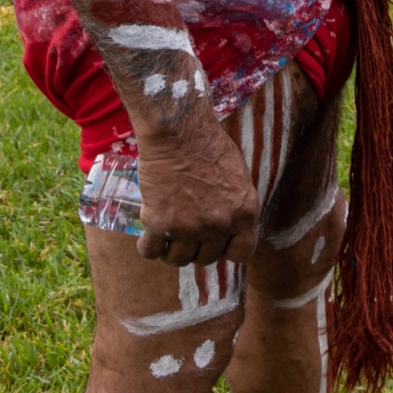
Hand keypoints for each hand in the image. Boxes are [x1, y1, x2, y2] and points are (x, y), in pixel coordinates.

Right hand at [133, 119, 259, 266]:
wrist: (179, 133)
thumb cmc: (209, 148)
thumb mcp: (237, 179)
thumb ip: (233, 206)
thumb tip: (227, 227)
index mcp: (245, 212)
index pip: (242, 252)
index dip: (228, 250)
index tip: (217, 243)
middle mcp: (220, 224)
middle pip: (207, 258)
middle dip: (197, 249)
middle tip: (187, 234)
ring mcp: (190, 227)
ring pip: (178, 260)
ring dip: (171, 251)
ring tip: (168, 236)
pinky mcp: (160, 224)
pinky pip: (150, 252)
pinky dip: (148, 247)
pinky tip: (149, 236)